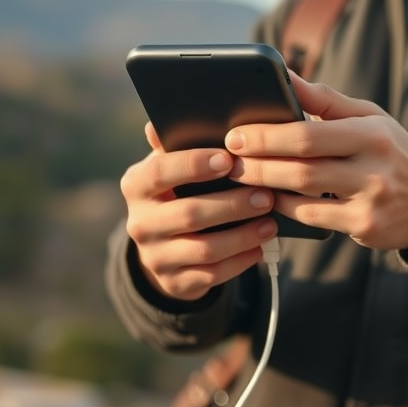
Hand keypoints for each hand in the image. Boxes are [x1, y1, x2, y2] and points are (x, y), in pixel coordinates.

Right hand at [119, 122, 278, 301]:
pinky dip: (240, 261)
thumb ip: (175, 143)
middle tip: (267, 194)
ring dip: (242, 235)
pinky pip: (211, 275)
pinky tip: (261, 247)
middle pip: (188, 214)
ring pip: (204, 249)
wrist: (165, 242)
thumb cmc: (178, 188)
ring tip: (271, 221)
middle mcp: (138, 223)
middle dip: (232, 204)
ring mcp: (155, 257)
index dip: (193, 165)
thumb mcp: (173, 164)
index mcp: (136, 184)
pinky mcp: (174, 283)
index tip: (229, 159)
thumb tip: (159, 122)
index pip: (160, 172)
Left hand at [224, 75, 407, 250]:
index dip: (267, 136)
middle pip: (300, 168)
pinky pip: (312, 219)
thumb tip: (284, 73)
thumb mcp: (367, 116)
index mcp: (371, 133)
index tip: (237, 134)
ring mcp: (370, 202)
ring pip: (303, 196)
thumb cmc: (391, 150)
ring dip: (264, 187)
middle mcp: (373, 168)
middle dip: (257, 163)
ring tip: (239, 177)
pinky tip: (267, 198)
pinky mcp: (365, 229)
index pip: (309, 134)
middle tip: (228, 159)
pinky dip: (284, 208)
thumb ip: (324, 98)